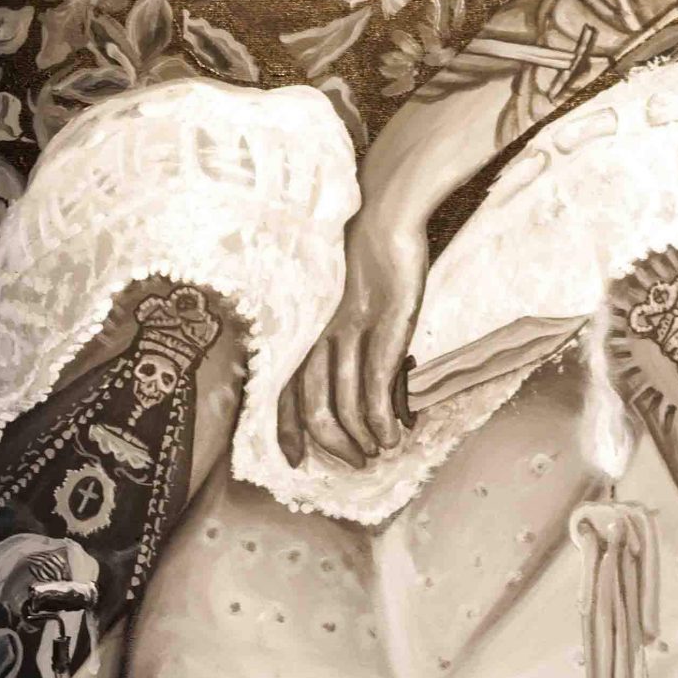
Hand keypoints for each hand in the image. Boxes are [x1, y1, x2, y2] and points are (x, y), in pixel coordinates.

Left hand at [278, 201, 427, 470]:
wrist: (385, 216)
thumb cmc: (365, 256)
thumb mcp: (345, 303)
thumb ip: (346, 341)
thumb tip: (364, 386)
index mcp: (305, 329)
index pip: (283, 390)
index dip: (286, 429)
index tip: (294, 460)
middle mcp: (320, 335)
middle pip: (313, 407)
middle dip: (333, 444)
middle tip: (355, 461)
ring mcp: (351, 332)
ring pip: (345, 404)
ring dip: (362, 438)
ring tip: (379, 450)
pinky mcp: (384, 328)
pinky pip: (376, 386)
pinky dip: (382, 419)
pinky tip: (394, 433)